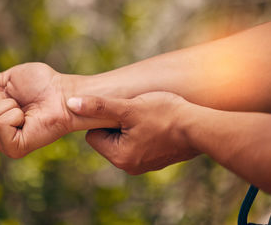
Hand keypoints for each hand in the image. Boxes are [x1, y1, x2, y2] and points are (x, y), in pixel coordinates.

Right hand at [0, 63, 116, 157]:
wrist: (63, 94)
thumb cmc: (44, 84)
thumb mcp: (13, 77)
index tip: (12, 93)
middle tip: (20, 103)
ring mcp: (4, 142)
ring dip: (8, 105)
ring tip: (25, 110)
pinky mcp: (14, 149)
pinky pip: (0, 123)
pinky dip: (14, 114)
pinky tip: (27, 119)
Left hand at [67, 92, 199, 173]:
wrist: (200, 127)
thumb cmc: (164, 115)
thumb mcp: (128, 107)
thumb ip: (99, 107)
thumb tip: (71, 104)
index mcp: (119, 157)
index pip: (93, 136)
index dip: (103, 119)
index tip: (119, 110)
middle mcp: (129, 166)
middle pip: (108, 138)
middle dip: (116, 123)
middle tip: (133, 111)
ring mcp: (143, 164)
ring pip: (124, 139)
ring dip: (130, 125)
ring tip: (146, 115)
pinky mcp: (155, 159)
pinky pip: (138, 142)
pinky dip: (142, 131)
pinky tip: (155, 122)